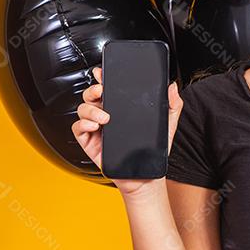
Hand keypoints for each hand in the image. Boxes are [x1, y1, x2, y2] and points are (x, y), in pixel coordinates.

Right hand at [72, 66, 183, 195]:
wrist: (144, 177)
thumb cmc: (151, 152)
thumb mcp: (166, 126)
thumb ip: (172, 105)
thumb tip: (172, 87)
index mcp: (121, 109)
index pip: (109, 88)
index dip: (103, 78)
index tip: (104, 73)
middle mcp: (106, 116)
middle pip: (91, 95)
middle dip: (93, 89)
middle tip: (102, 91)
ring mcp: (97, 128)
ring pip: (83, 109)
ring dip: (91, 109)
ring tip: (105, 117)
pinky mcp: (89, 142)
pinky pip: (77, 128)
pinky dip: (83, 124)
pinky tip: (95, 127)